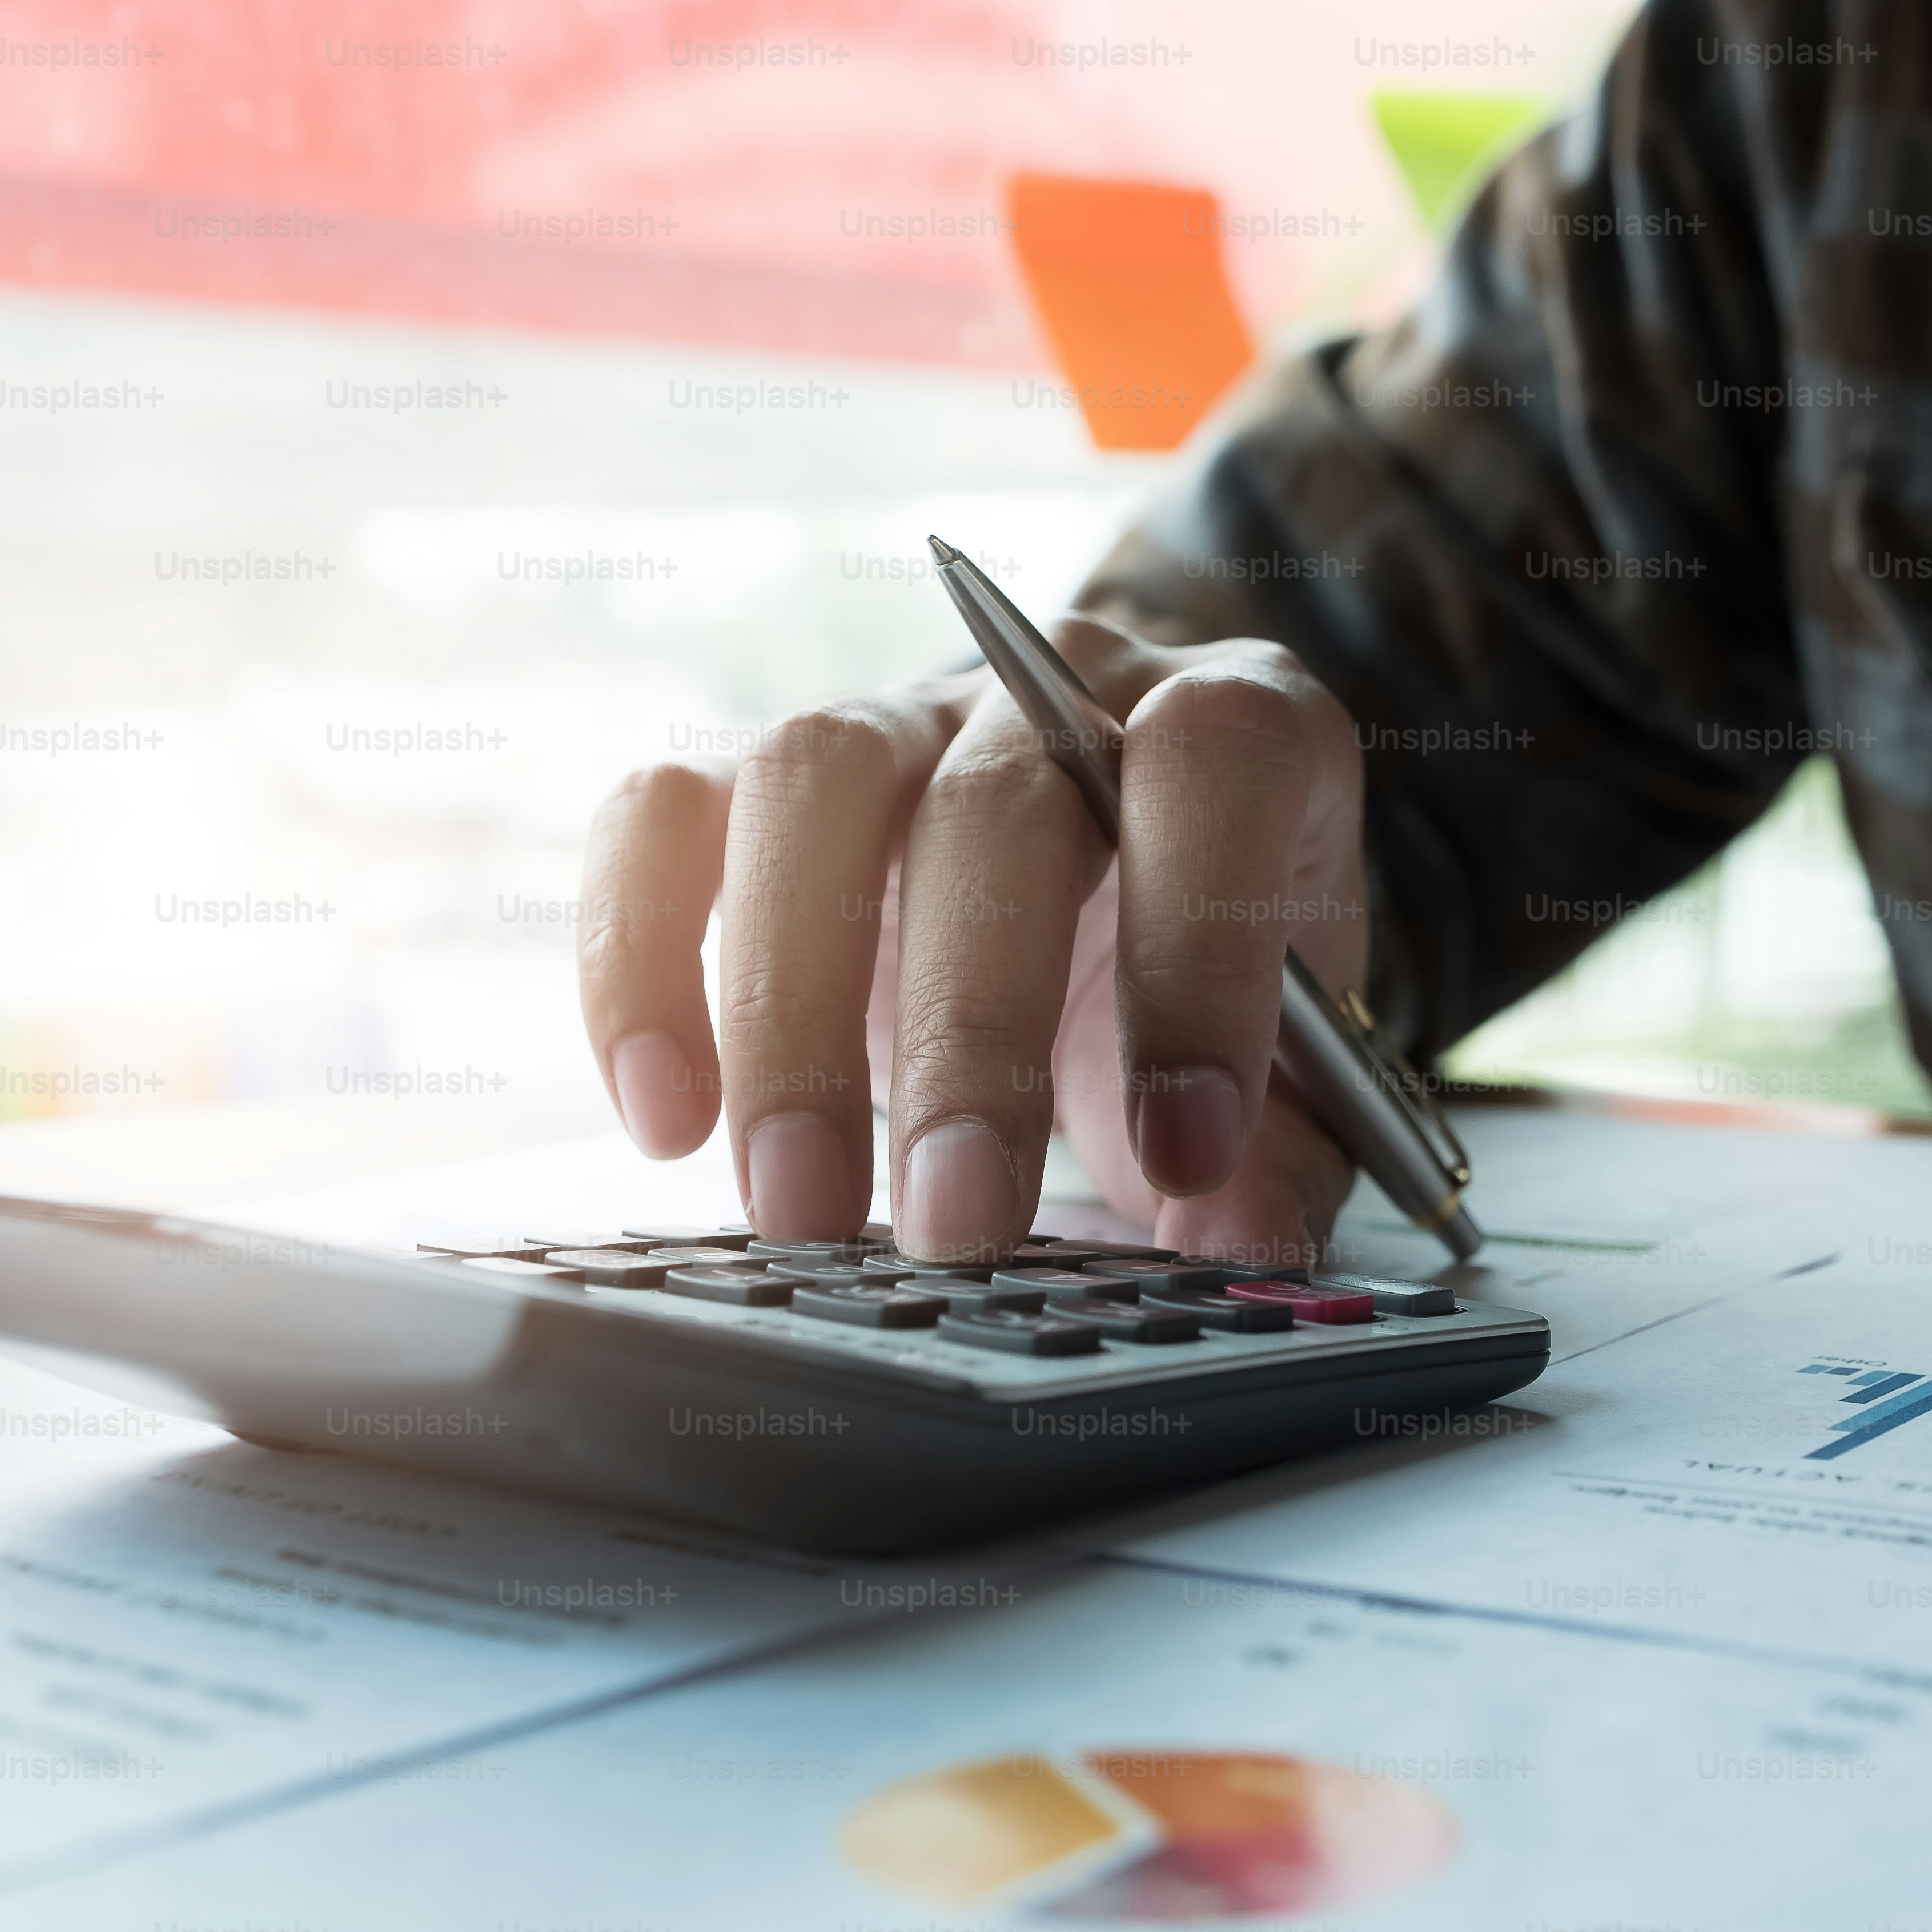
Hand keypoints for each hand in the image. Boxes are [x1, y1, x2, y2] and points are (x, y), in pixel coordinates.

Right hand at [575, 618, 1364, 1264]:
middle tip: (957, 1220)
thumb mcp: (1291, 1053)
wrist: (1121, 852)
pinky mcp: (752, 774)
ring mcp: (893, 712)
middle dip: (971, 1032)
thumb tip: (1241, 1247)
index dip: (1199, 952)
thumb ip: (1284, 1147)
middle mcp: (1052, 684)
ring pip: (809, 786)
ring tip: (802, 1201)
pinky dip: (640, 961)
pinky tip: (668, 1115)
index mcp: (1231, 720)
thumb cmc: (1206, 957)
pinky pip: (656, 817)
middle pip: (993, 804)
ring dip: (791, 1008)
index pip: (1211, 769)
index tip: (1185, 1152)